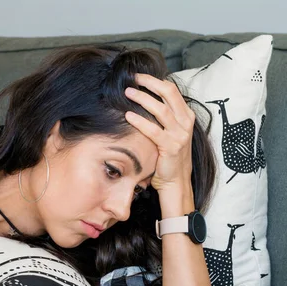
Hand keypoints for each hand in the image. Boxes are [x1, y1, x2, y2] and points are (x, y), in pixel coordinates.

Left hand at [124, 74, 195, 194]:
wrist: (176, 180)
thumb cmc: (168, 156)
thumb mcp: (170, 132)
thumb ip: (163, 117)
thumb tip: (144, 99)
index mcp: (186, 116)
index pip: (171, 90)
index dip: (155, 80)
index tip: (139, 77)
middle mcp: (185, 122)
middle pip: (168, 93)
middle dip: (149, 82)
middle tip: (132, 78)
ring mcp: (179, 134)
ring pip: (160, 109)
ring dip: (142, 98)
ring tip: (127, 93)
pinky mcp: (170, 147)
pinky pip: (153, 130)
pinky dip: (140, 121)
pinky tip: (128, 115)